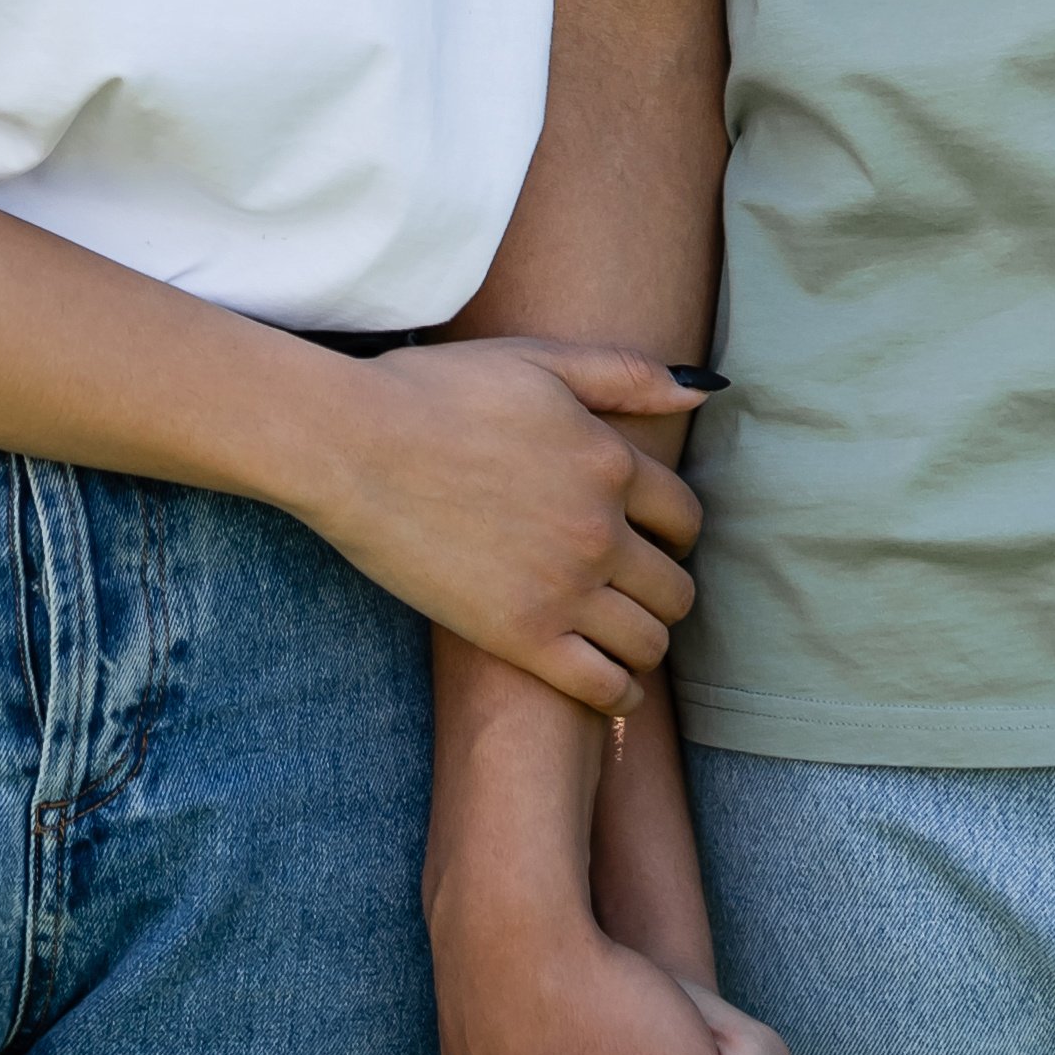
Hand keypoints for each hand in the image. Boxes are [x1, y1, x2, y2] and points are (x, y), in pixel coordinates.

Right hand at [296, 340, 710, 714]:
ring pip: (650, 640)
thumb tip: (702, 395)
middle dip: (662, 589)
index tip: (653, 539)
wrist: (352, 445)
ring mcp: (564, 588)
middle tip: (634, 590)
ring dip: (644, 640)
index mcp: (610, 462)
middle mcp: (600, 530)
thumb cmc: (435, 392)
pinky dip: (619, 693)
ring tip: (619, 633)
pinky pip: (604, 686)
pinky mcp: (521, 636)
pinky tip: (607, 681)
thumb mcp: (538, 362)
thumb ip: (626, 374)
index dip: (675, 531)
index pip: (685, 517)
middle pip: (676, 587)